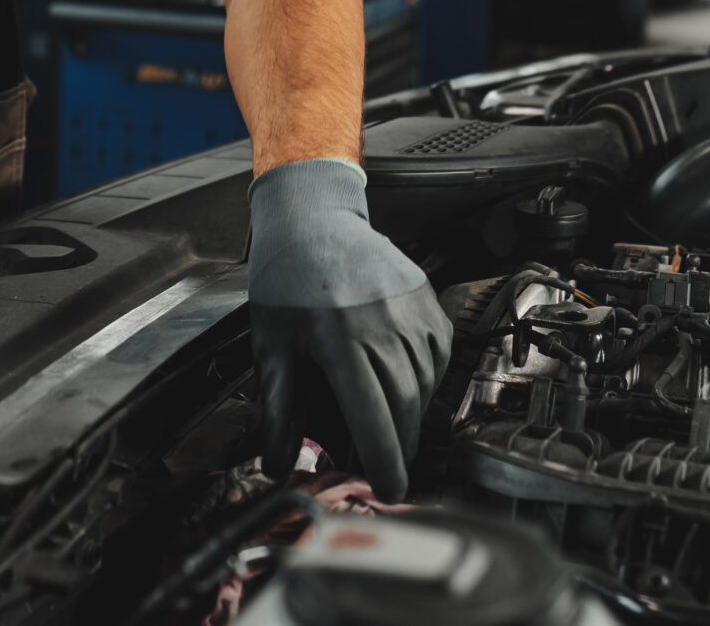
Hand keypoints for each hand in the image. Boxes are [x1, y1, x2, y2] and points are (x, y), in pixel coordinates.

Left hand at [247, 157, 452, 500]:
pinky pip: (437, 355)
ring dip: (412, 415)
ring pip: (424, 383)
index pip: (372, 415)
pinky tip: (405, 387)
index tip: (391, 490)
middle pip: (404, 405)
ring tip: (392, 430)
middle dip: (400, 446)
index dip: (385, 460)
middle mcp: (381, 323)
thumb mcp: (272, 347)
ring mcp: (409, 309)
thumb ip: (279, 410)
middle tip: (390, 470)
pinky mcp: (426, 299)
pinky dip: (427, 380)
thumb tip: (278, 464)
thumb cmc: (288, 282)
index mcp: (339, 338)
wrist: (313, 220)